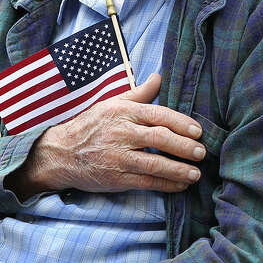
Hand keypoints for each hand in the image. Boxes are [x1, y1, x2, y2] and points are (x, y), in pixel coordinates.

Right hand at [8, 73, 204, 198]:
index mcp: (122, 112)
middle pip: (160, 139)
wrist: (61, 153)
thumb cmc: (90, 126)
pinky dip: (166, 184)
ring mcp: (118, 157)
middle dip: (184, 146)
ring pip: (155, 164)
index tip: (198, 131)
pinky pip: (146, 182)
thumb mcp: (112, 104)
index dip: (181, 123)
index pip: (158, 115)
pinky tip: (180, 185)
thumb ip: (139, 93)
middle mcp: (121, 133)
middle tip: (201, 152)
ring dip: (179, 170)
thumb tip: (159, 77)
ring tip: (196, 173)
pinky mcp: (116, 178)